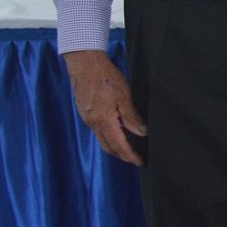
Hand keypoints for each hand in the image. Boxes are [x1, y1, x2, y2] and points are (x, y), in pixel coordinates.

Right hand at [62, 49, 146, 165]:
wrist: (84, 64)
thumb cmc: (105, 77)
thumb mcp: (124, 96)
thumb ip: (131, 117)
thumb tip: (142, 133)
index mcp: (103, 120)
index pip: (118, 145)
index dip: (129, 156)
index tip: (139, 162)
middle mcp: (93, 123)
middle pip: (108, 146)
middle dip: (123, 154)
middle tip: (136, 157)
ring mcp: (88, 119)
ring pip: (103, 139)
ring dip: (116, 145)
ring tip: (132, 144)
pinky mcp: (86, 113)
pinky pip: (99, 130)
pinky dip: (110, 135)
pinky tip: (120, 129)